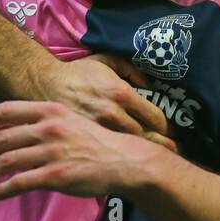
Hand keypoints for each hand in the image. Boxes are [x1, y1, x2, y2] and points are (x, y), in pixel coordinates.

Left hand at [0, 100, 160, 199]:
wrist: (123, 160)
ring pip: (6, 162)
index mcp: (50, 111)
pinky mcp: (56, 175)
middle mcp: (48, 128)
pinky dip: (1, 189)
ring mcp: (52, 152)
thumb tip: (2, 127)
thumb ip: (38, 121)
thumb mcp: (68, 120)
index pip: (7, 109)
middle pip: (1, 139)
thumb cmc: (95, 140)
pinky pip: (20, 183)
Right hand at [28, 55, 174, 146]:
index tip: (173, 132)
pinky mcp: (88, 138)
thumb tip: (148, 83)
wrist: (46, 84)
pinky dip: (123, 154)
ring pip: (130, 145)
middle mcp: (114, 113)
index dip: (166, 126)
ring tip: (158, 158)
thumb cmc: (79, 72)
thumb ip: (131, 69)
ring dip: (145, 151)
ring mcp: (101, 128)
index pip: (153, 116)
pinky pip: (110, 149)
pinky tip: (131, 160)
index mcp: (122, 93)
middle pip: (145, 135)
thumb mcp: (107, 60)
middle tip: (174, 150)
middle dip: (161, 143)